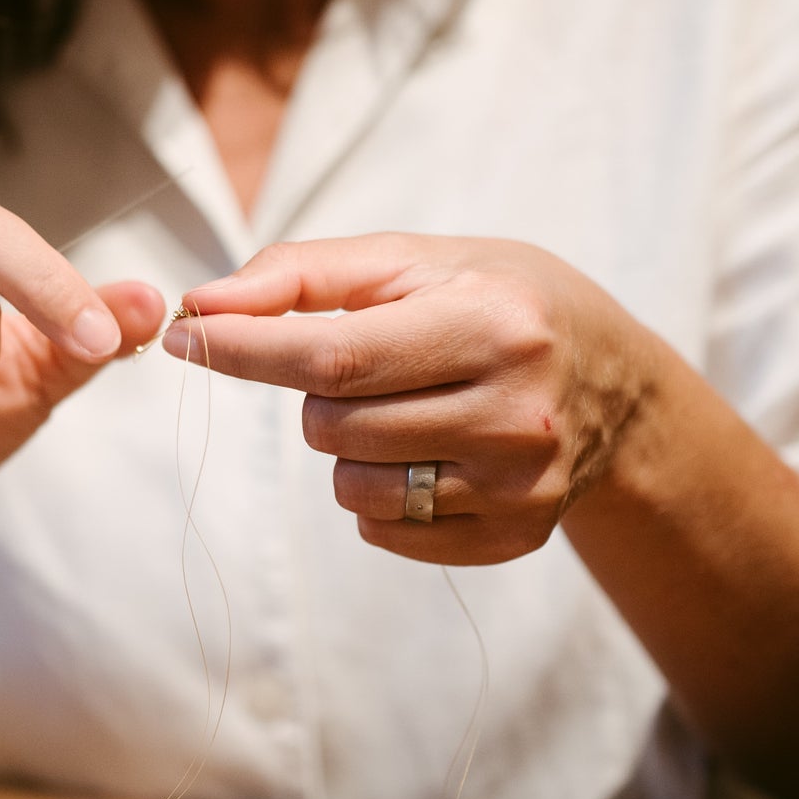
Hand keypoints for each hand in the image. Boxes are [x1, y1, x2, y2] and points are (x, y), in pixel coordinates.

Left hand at [164, 235, 660, 564]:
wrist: (616, 381)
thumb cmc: (496, 301)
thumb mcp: (414, 260)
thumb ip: (301, 274)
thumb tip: (201, 307)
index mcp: (492, 325)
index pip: (334, 355)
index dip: (244, 350)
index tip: (182, 336)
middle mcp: (515, 412)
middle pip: (332, 425)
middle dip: (318, 394)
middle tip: (377, 365)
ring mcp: (520, 485)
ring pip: (350, 486)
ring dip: (347, 448)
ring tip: (408, 409)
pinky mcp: (513, 537)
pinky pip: (382, 531)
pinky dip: (378, 494)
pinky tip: (430, 453)